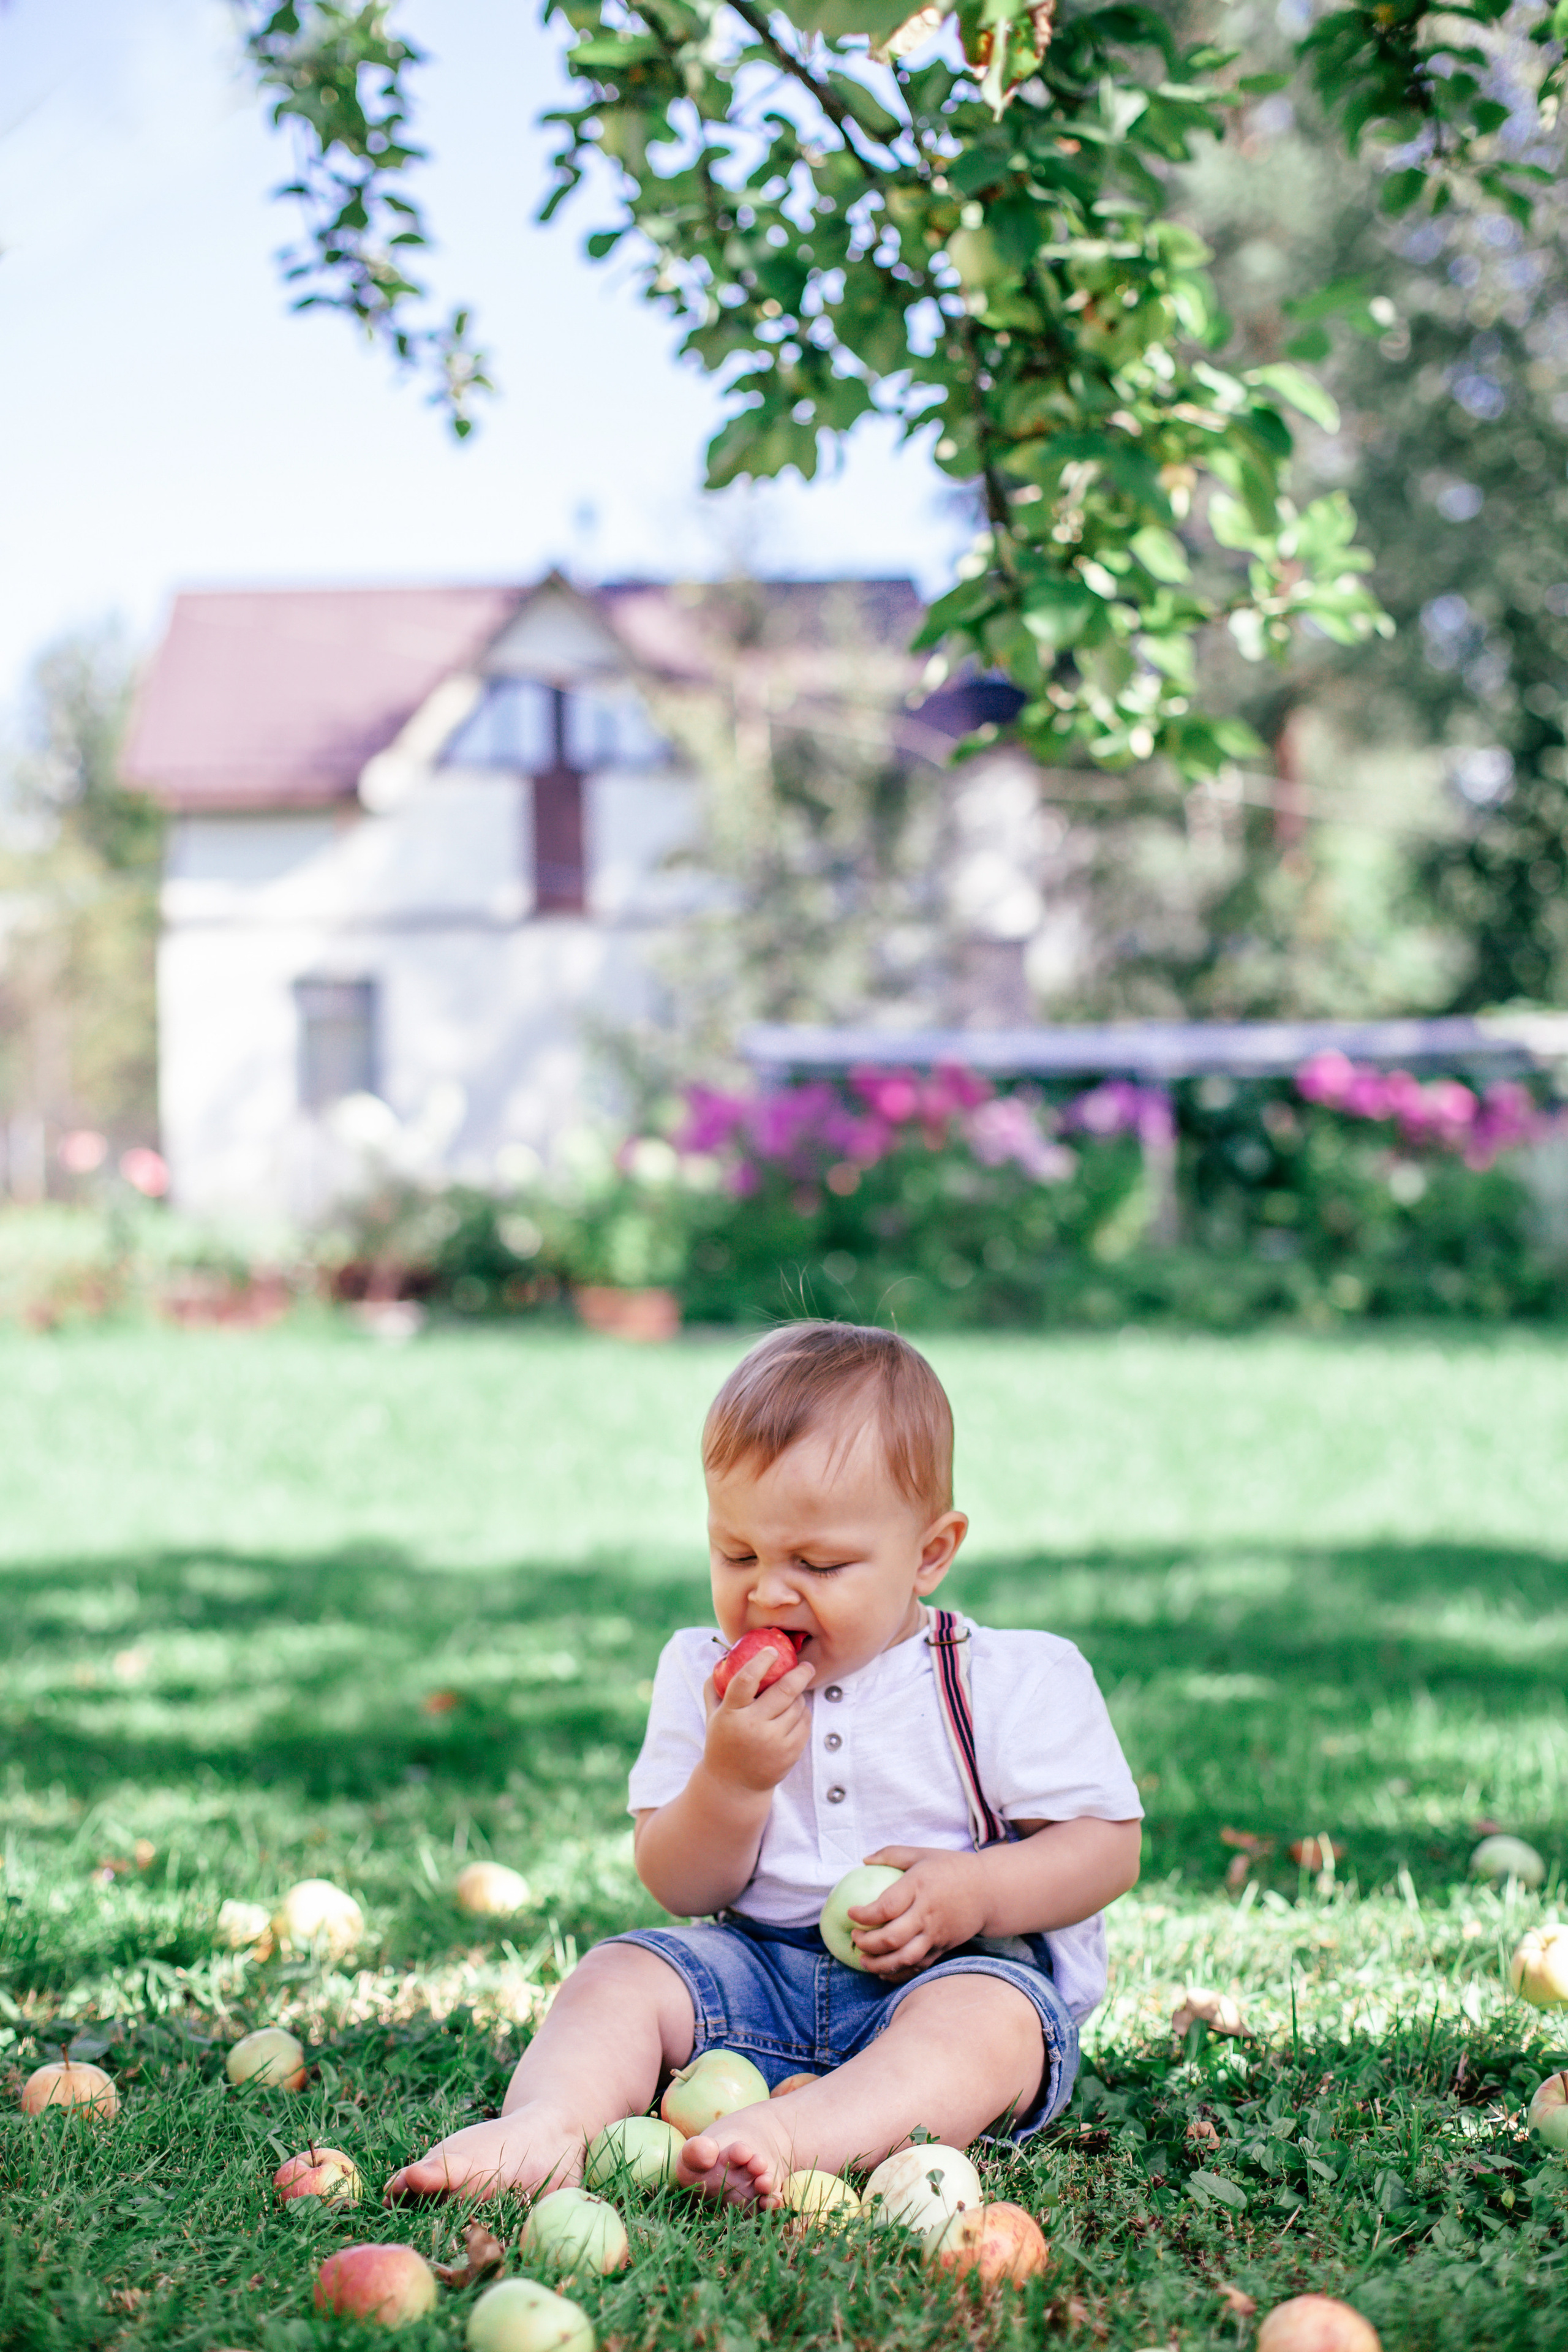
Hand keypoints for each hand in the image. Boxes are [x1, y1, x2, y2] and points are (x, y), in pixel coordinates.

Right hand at [700, 1652, 813, 1795]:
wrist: (732, 1784)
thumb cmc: (723, 1741)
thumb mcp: (713, 1715)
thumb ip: (715, 1686)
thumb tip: (724, 1655)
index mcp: (731, 1714)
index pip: (746, 1680)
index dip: (761, 1661)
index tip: (772, 1651)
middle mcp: (753, 1727)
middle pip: (784, 1691)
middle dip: (799, 1673)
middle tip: (806, 1666)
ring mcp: (773, 1742)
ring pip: (798, 1706)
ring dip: (799, 1696)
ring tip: (794, 1696)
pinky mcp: (789, 1753)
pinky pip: (805, 1723)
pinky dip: (803, 1713)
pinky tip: (796, 1713)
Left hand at [846, 1845, 987, 1977]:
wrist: (989, 1890)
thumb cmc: (951, 1868)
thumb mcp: (922, 1853)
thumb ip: (892, 1854)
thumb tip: (864, 1860)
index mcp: (919, 1886)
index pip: (886, 1907)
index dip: (864, 1914)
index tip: (851, 1913)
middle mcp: (927, 1913)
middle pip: (892, 1938)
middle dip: (867, 1943)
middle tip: (855, 1938)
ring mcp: (937, 1934)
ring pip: (905, 1958)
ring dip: (880, 1964)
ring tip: (864, 1961)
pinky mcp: (944, 1947)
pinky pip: (919, 1966)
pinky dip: (900, 1973)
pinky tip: (885, 1971)